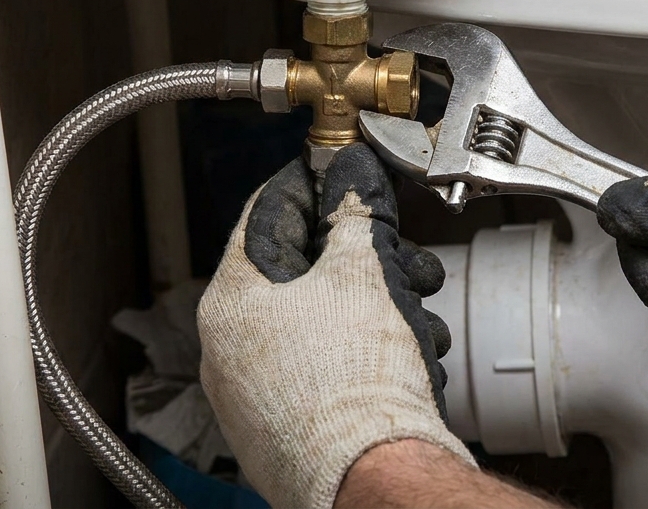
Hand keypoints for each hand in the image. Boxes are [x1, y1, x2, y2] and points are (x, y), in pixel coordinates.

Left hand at [198, 144, 472, 508]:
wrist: (371, 478)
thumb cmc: (354, 389)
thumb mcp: (362, 275)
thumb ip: (354, 217)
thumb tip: (351, 179)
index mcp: (231, 302)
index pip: (266, 213)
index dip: (312, 183)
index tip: (340, 169)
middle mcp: (230, 350)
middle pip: (299, 271)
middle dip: (362, 256)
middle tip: (398, 249)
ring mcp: (255, 394)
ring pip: (320, 322)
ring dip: (374, 305)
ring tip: (418, 310)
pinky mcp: (287, 427)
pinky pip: (326, 368)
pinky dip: (365, 351)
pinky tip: (406, 351)